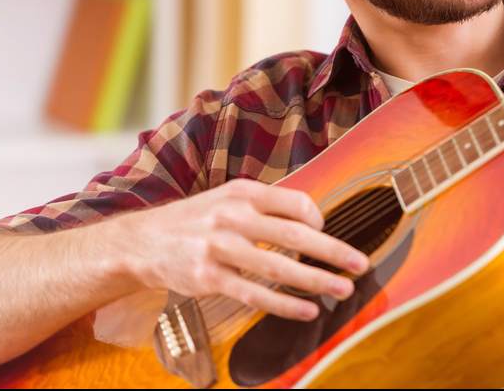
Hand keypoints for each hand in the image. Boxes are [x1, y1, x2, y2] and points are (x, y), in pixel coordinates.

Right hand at [118, 179, 369, 320]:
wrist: (143, 241)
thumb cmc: (198, 220)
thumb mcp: (229, 199)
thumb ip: (267, 208)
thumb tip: (314, 222)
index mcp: (244, 193)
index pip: (295, 202)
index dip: (319, 218)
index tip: (329, 232)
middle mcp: (233, 216)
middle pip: (294, 235)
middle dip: (332, 252)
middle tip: (360, 265)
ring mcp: (219, 248)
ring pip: (277, 267)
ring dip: (315, 281)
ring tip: (342, 290)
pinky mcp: (208, 277)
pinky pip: (254, 294)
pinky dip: (284, 304)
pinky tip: (307, 310)